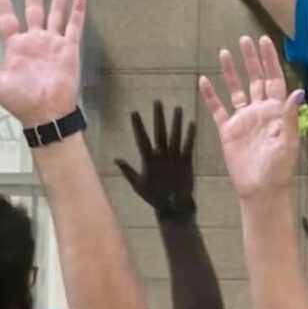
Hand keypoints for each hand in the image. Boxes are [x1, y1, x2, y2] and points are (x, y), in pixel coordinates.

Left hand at [0, 0, 87, 125]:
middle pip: (33, 8)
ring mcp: (52, 44)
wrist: (45, 114)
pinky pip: (73, 27)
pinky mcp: (68, 50)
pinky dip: (77, 12)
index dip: (2, 2)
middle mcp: (35, 41)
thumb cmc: (20, 101)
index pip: (7, 18)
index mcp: (16, 47)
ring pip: (56, 13)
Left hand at [117, 102, 197, 217]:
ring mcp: (173, 156)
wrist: (173, 208)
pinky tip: (191, 124)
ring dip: (176, 122)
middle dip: (158, 117)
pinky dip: (190, 136)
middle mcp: (161, 154)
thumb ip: (128, 171)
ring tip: (178, 108)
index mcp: (148, 159)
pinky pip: (188, 146)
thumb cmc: (154, 198)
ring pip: (174, 135)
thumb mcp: (139, 185)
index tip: (134, 112)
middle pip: (159, 132)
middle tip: (157, 101)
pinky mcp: (185, 161)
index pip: (142, 139)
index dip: (138, 126)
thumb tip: (115, 159)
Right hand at [198, 35, 304, 204]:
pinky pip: (218, 109)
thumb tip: (298, 91)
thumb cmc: (279, 168)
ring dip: (231, 72)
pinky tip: (204, 80)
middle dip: (251, 59)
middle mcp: (260, 111)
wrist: (261, 189)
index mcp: (276, 111)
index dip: (270, 60)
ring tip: (224, 52)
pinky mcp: (228, 131)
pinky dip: (211, 96)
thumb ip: (290, 115)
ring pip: (236, 90)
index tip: (265, 41)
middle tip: (244, 39)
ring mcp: (243, 120)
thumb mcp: (288, 141)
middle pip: (255, 79)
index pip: (274, 79)